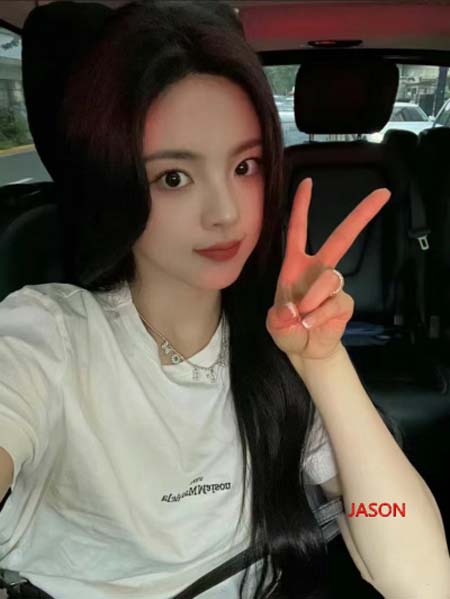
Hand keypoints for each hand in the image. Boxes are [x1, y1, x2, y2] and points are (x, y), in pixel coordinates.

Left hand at [265, 178, 390, 363]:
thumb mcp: (274, 323)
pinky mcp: (345, 302)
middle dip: (361, 216)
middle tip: (382, 195)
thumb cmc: (287, 329)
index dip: (302, 206)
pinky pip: (335, 303)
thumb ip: (278, 316)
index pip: (299, 230)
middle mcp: (318, 269)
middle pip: (342, 237)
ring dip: (313, 298)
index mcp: (296, 265)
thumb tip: (294, 309)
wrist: (304, 350)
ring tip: (301, 316)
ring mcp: (334, 286)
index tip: (307, 182)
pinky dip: (319, 317)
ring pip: (330, 278)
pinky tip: (310, 325)